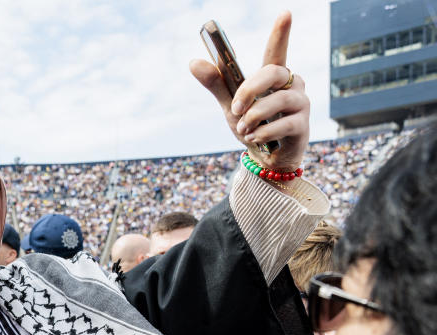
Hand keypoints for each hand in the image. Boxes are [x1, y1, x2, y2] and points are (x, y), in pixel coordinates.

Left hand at [190, 11, 308, 170]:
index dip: (281, 32)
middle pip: (273, 73)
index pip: (277, 50)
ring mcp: (300, 103)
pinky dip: (263, 133)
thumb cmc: (252, 124)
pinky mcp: (303, 125)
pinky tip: (255, 138)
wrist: (266, 158)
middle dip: (249, 90)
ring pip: (277, 100)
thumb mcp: (231, 104)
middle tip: (235, 108)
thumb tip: (194, 62)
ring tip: (243, 129)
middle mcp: (292, 84)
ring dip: (254, 116)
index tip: (286, 13)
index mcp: (274, 75)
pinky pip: (283, 124)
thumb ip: (216, 83)